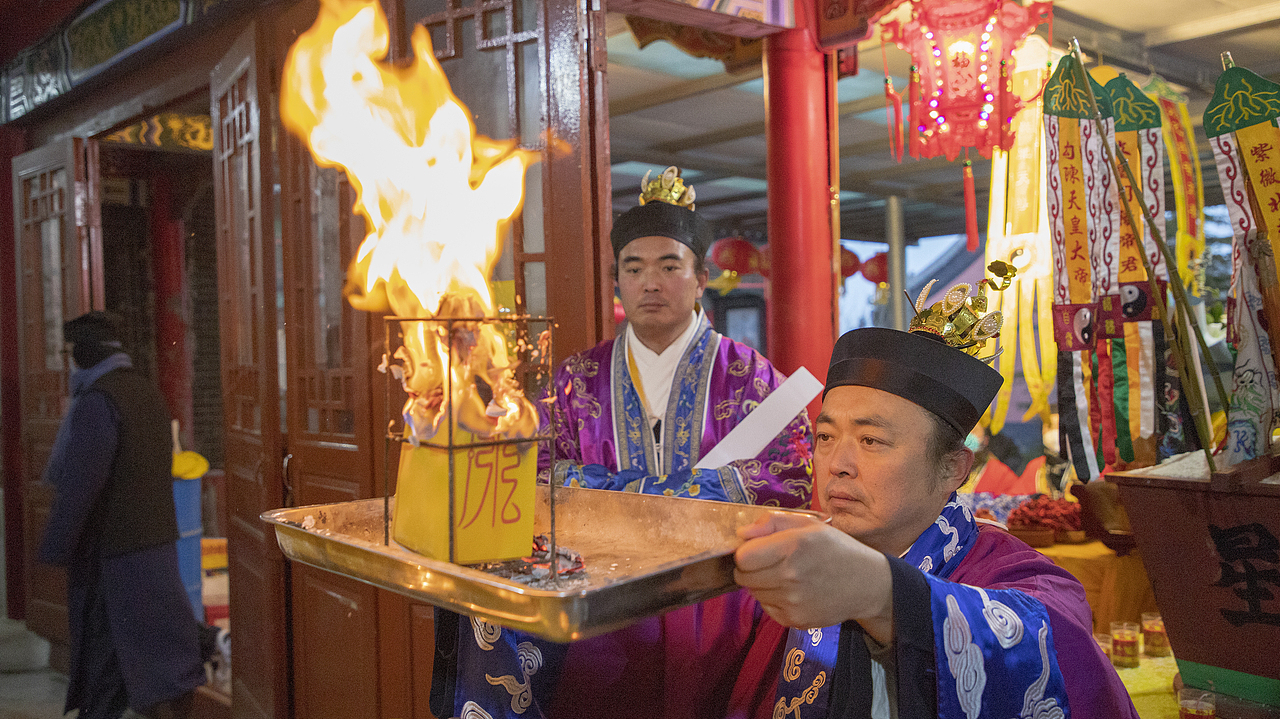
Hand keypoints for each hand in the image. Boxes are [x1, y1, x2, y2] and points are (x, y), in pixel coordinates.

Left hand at [734, 513, 893, 640]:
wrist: (866, 584)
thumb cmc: (836, 549)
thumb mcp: (809, 525)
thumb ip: (772, 522)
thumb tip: (741, 533)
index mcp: (793, 546)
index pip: (743, 557)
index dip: (747, 552)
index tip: (759, 550)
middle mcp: (790, 575)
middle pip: (743, 576)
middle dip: (752, 568)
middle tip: (772, 563)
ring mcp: (792, 601)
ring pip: (754, 592)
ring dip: (763, 584)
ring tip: (787, 576)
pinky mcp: (795, 620)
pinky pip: (767, 607)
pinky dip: (774, 599)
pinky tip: (793, 591)